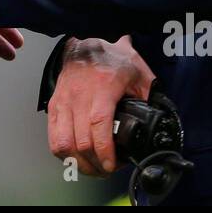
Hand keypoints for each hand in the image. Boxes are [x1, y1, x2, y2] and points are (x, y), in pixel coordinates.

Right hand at [47, 36, 154, 175]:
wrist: (86, 41)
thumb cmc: (112, 57)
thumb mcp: (138, 72)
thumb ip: (148, 95)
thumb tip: (158, 117)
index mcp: (102, 87)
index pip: (98, 124)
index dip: (105, 150)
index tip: (112, 165)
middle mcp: (79, 95)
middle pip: (81, 141)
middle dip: (95, 164)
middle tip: (107, 170)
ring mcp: (63, 101)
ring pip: (63, 143)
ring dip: (78, 163)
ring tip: (92, 168)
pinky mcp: (54, 106)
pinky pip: (53, 137)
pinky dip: (63, 153)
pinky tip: (75, 157)